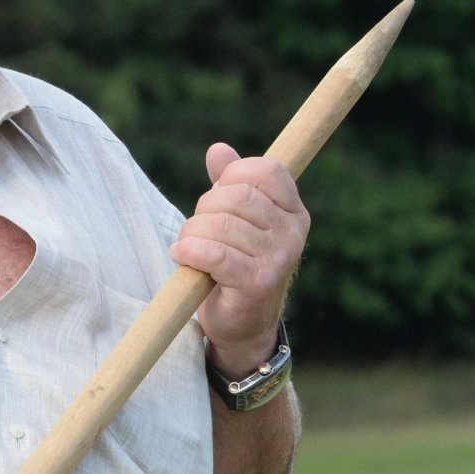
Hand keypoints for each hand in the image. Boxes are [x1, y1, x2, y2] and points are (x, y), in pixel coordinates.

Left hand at [168, 142, 309, 375]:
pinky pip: (216, 254)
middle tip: (196, 229)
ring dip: (192, 234)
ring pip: (222, 225)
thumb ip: (229, 183)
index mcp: (294, 211)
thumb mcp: (235, 219)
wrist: (241, 324)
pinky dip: (190, 251)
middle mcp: (293, 233)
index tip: (218, 198)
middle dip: (205, 208)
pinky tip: (181, 255)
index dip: (232, 176)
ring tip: (188, 247)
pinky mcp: (258, 284)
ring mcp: (279, 259)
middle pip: (238, 196)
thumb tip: (218, 149)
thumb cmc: (235, 264)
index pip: (265, 170)